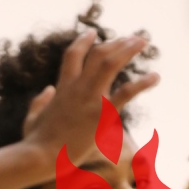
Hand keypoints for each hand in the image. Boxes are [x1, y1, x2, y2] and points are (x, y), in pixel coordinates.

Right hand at [22, 30, 158, 167]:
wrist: (39, 156)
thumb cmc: (34, 142)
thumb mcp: (32, 117)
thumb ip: (39, 101)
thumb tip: (48, 90)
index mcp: (62, 88)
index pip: (73, 55)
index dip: (83, 41)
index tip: (93, 33)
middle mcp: (77, 87)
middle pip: (98, 54)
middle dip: (116, 42)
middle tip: (132, 38)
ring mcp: (90, 99)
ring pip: (111, 63)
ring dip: (128, 49)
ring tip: (143, 41)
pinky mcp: (102, 114)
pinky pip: (126, 93)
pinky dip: (142, 83)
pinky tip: (156, 77)